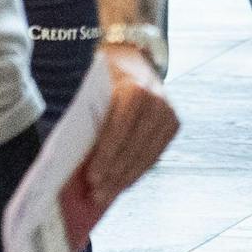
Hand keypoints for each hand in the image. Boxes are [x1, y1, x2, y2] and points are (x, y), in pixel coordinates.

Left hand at [82, 43, 178, 204]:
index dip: (105, 156)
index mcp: (134, 88)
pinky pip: (154, 155)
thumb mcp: (95, 88)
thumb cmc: (106, 76)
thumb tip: (77, 164)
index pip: (119, 129)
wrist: (136, 55)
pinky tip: (123, 184)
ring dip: (125, 179)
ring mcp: (168, 112)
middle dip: (113, 175)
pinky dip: (137, 171)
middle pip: (132, 147)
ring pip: (146, 155)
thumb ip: (90, 120)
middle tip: (96, 196)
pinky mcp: (174, 123)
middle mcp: (156, 100)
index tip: (91, 179)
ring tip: (106, 196)